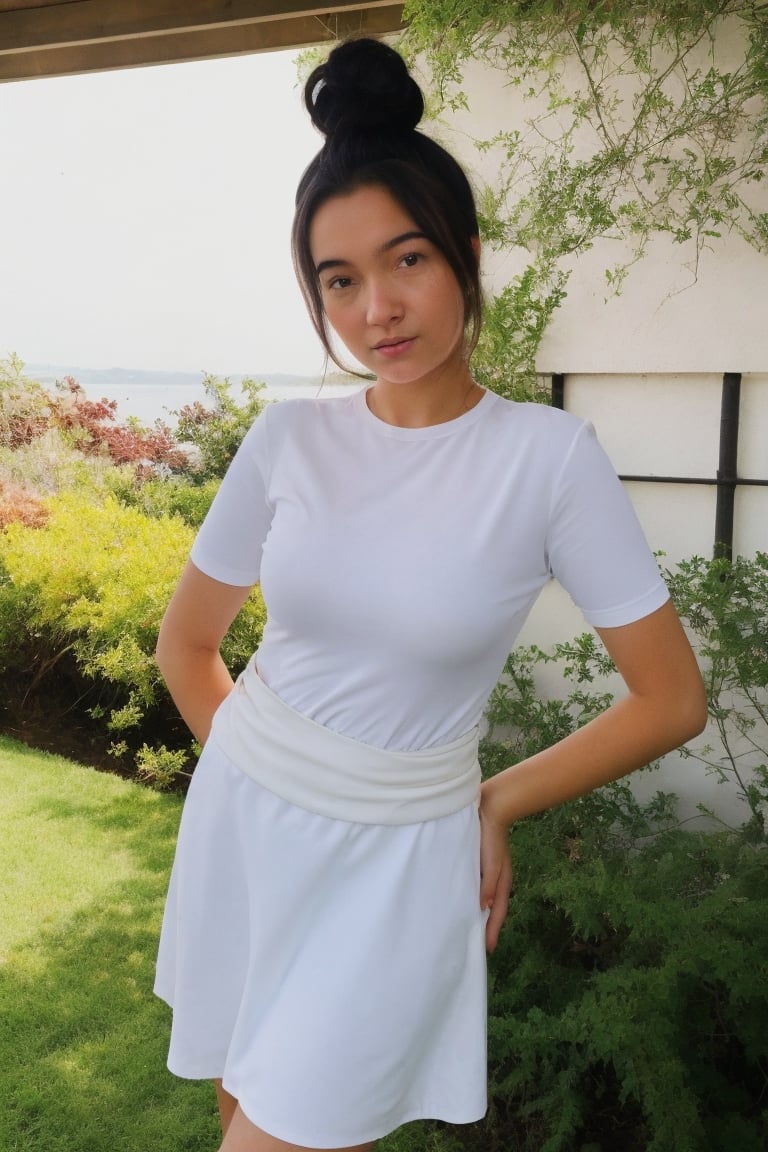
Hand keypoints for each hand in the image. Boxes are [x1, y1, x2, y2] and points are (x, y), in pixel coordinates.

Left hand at [479, 786, 512, 952]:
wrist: (489, 811)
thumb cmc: (492, 838)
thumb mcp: (492, 863)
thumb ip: (488, 884)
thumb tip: (484, 908)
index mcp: (502, 883)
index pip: (497, 913)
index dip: (492, 931)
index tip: (486, 950)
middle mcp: (496, 882)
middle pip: (492, 910)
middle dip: (486, 927)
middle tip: (476, 945)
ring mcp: (488, 874)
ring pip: (484, 900)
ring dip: (478, 915)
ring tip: (468, 929)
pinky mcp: (479, 866)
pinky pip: (476, 888)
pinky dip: (472, 899)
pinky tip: (462, 902)